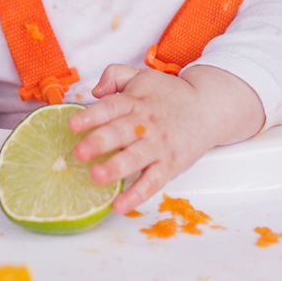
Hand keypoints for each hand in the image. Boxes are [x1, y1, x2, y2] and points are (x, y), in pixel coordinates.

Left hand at [68, 64, 263, 213]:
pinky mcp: (170, 166)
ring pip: (136, 159)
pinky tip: (119, 205)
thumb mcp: (142, 76)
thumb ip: (115, 75)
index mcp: (136, 102)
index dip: (91, 116)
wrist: (209, 108)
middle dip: (99, 142)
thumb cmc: (170, 95)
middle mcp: (146, 124)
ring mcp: (159, 146)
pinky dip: (137, 195)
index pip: (111, 107)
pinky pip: (152, 182)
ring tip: (96, 176)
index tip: (72, 124)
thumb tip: (94, 91)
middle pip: (120, 132)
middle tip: (79, 152)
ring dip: (115, 168)